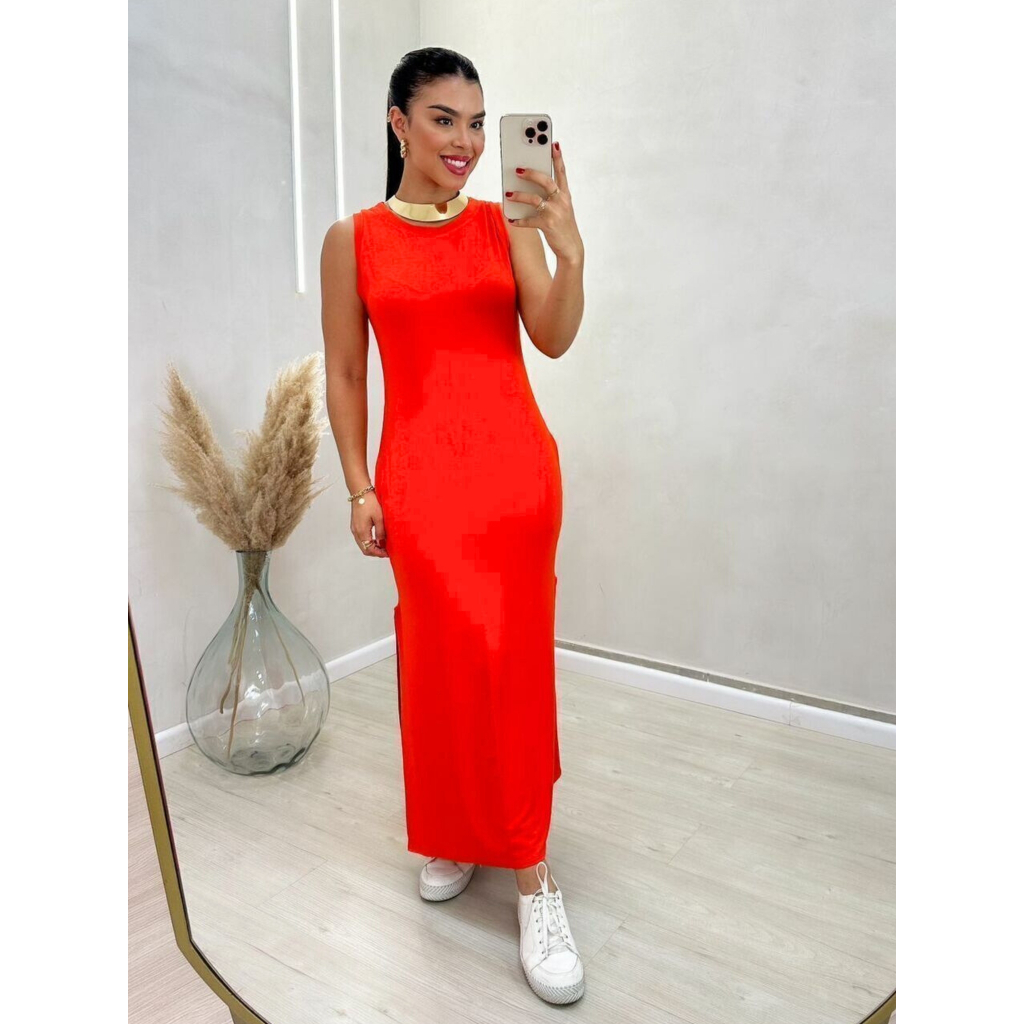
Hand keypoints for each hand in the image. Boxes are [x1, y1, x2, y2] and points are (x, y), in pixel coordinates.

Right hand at [351, 492, 387, 557]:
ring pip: (363, 543)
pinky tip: (377, 537)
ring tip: (383, 545)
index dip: (379, 553)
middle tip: (386, 551)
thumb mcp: (379, 518)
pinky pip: (362, 537)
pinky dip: (369, 540)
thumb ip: (381, 532)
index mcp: (361, 531)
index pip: (369, 549)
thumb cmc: (369, 502)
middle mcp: (356, 532)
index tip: (388, 553)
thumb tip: (382, 543)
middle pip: (365, 548)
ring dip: (372, 546)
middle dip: (376, 552)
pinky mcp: (355, 524)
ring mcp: (355, 528)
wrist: (360, 491)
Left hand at [505, 141, 583, 263]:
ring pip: (534, 199)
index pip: (561, 172)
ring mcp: (555, 212)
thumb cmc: (562, 225)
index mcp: (565, 194)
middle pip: (546, 181)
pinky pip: (529, 220)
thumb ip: (549, 195)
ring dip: (519, 195)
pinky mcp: (548, 225)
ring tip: (508, 193)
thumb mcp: (561, 208)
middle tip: (518, 169)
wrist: (571, 248)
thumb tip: (528, 184)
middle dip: (531, 173)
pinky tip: (511, 220)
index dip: (557, 157)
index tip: (552, 143)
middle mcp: (561, 201)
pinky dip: (519, 220)